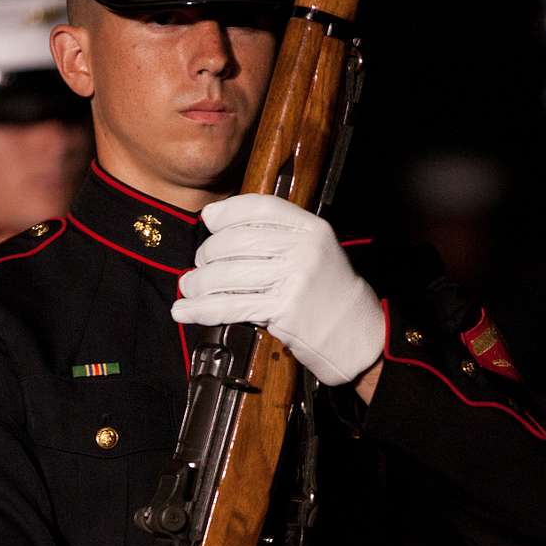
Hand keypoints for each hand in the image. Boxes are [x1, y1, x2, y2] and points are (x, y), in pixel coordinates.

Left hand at [173, 194, 384, 386]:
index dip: (228, 212)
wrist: (360, 336)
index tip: (209, 221)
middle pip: (236, 241)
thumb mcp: (314, 253)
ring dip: (198, 285)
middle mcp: (304, 248)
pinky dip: (201, 310)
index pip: (260, 208)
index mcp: (311, 228)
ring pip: (227, 274)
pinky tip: (185, 312)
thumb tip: (216, 219)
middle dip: (207, 255)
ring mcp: (294, 277)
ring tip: (189, 290)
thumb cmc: (330, 296)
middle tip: (199, 269)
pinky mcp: (283, 308)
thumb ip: (276, 236)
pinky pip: (230, 306)